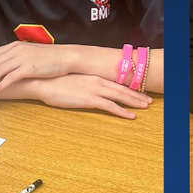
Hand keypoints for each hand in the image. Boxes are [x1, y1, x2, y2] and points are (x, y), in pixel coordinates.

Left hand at [0, 42, 74, 98]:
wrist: (65, 56)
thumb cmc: (50, 57)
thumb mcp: (30, 52)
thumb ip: (18, 55)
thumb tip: (9, 62)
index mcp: (15, 46)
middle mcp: (16, 50)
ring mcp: (22, 59)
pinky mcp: (28, 68)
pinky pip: (10, 78)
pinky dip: (0, 86)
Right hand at [29, 74, 151, 118]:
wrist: (43, 82)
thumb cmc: (54, 82)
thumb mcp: (73, 80)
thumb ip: (84, 83)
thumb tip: (88, 88)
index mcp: (94, 76)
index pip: (116, 81)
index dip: (129, 87)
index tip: (139, 91)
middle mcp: (97, 81)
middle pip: (122, 88)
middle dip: (137, 94)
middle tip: (148, 100)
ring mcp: (94, 89)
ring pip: (120, 96)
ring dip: (134, 102)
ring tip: (145, 107)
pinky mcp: (90, 99)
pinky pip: (110, 106)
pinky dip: (122, 111)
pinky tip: (131, 116)